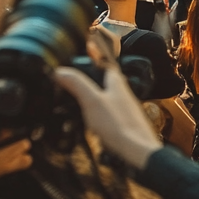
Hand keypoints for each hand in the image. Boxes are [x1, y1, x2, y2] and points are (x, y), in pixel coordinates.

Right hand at [53, 40, 162, 169]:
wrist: (137, 150)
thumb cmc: (118, 126)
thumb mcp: (92, 101)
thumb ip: (77, 84)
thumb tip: (60, 70)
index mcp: (117, 83)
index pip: (106, 63)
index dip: (95, 55)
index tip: (86, 48)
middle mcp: (123, 93)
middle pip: (106, 80)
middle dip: (92, 77)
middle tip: (76, 75)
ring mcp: (125, 108)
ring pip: (107, 96)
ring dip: (94, 95)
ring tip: (78, 97)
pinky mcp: (124, 123)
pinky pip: (108, 112)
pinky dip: (97, 112)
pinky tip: (91, 121)